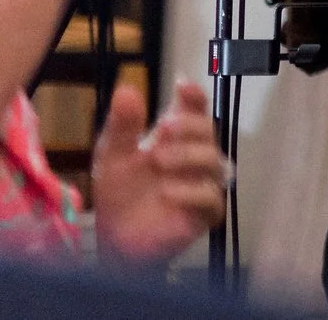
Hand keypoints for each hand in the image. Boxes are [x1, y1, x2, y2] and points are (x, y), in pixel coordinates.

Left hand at [92, 78, 225, 263]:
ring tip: (159, 161)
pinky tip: (167, 192)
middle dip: (190, 125)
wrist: (115, 240)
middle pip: (209, 130)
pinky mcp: (205, 214)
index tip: (182, 86)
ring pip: (215, 162)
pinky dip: (191, 192)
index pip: (194, 109)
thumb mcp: (112, 157)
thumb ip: (122, 126)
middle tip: (164, 129)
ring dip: (189, 156)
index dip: (194, 96)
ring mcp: (203, 184)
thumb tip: (126, 89)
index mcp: (176, 137)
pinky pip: (211, 199)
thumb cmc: (119, 194)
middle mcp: (195, 156)